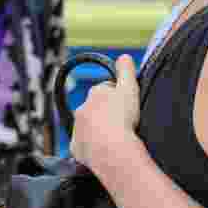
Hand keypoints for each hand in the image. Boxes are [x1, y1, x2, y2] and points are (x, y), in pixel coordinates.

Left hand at [70, 54, 140, 174]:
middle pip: (95, 107)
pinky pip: (85, 144)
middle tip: (122, 121)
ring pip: (89, 125)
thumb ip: (126, 71)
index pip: (106, 89)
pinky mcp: (77, 147)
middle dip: (105, 111)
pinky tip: (106, 148)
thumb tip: (124, 57)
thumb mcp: (130, 89)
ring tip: (115, 136)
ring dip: (99, 128)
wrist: (112, 150)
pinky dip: (93, 145)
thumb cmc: (122, 119)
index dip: (117, 94)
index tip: (126, 103)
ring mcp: (78, 129)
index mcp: (96, 93)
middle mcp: (82, 109)